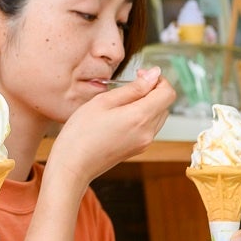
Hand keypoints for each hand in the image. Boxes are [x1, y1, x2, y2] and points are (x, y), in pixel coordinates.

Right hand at [46, 67, 174, 188]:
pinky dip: (142, 116)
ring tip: (122, 101)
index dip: (158, 80)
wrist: (73, 165)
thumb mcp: (104, 101)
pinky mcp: (138, 149)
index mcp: (140, 117)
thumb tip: (154, 75)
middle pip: (165, 104)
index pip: (168, 93)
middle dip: (152, 90)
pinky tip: (120, 115)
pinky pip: (149, 127)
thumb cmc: (81, 132)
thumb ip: (133, 87)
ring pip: (158, 116)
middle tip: (129, 85)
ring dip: (148, 104)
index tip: (140, 75)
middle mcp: (147, 132)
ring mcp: (144, 143)